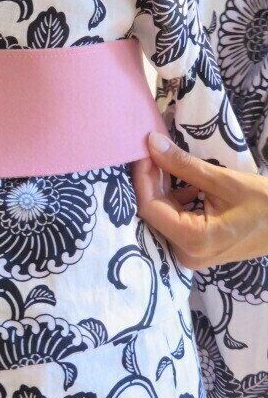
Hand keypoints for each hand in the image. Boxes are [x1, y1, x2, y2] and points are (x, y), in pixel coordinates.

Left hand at [132, 131, 267, 269]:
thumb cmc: (267, 205)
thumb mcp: (225, 181)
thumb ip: (183, 165)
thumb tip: (152, 143)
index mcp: (193, 240)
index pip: (150, 208)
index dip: (142, 178)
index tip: (143, 152)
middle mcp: (186, 253)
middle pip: (154, 212)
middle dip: (151, 181)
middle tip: (152, 152)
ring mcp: (191, 254)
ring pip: (163, 216)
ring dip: (162, 188)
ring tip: (165, 161)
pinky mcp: (197, 248)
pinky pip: (176, 221)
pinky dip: (175, 199)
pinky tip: (183, 181)